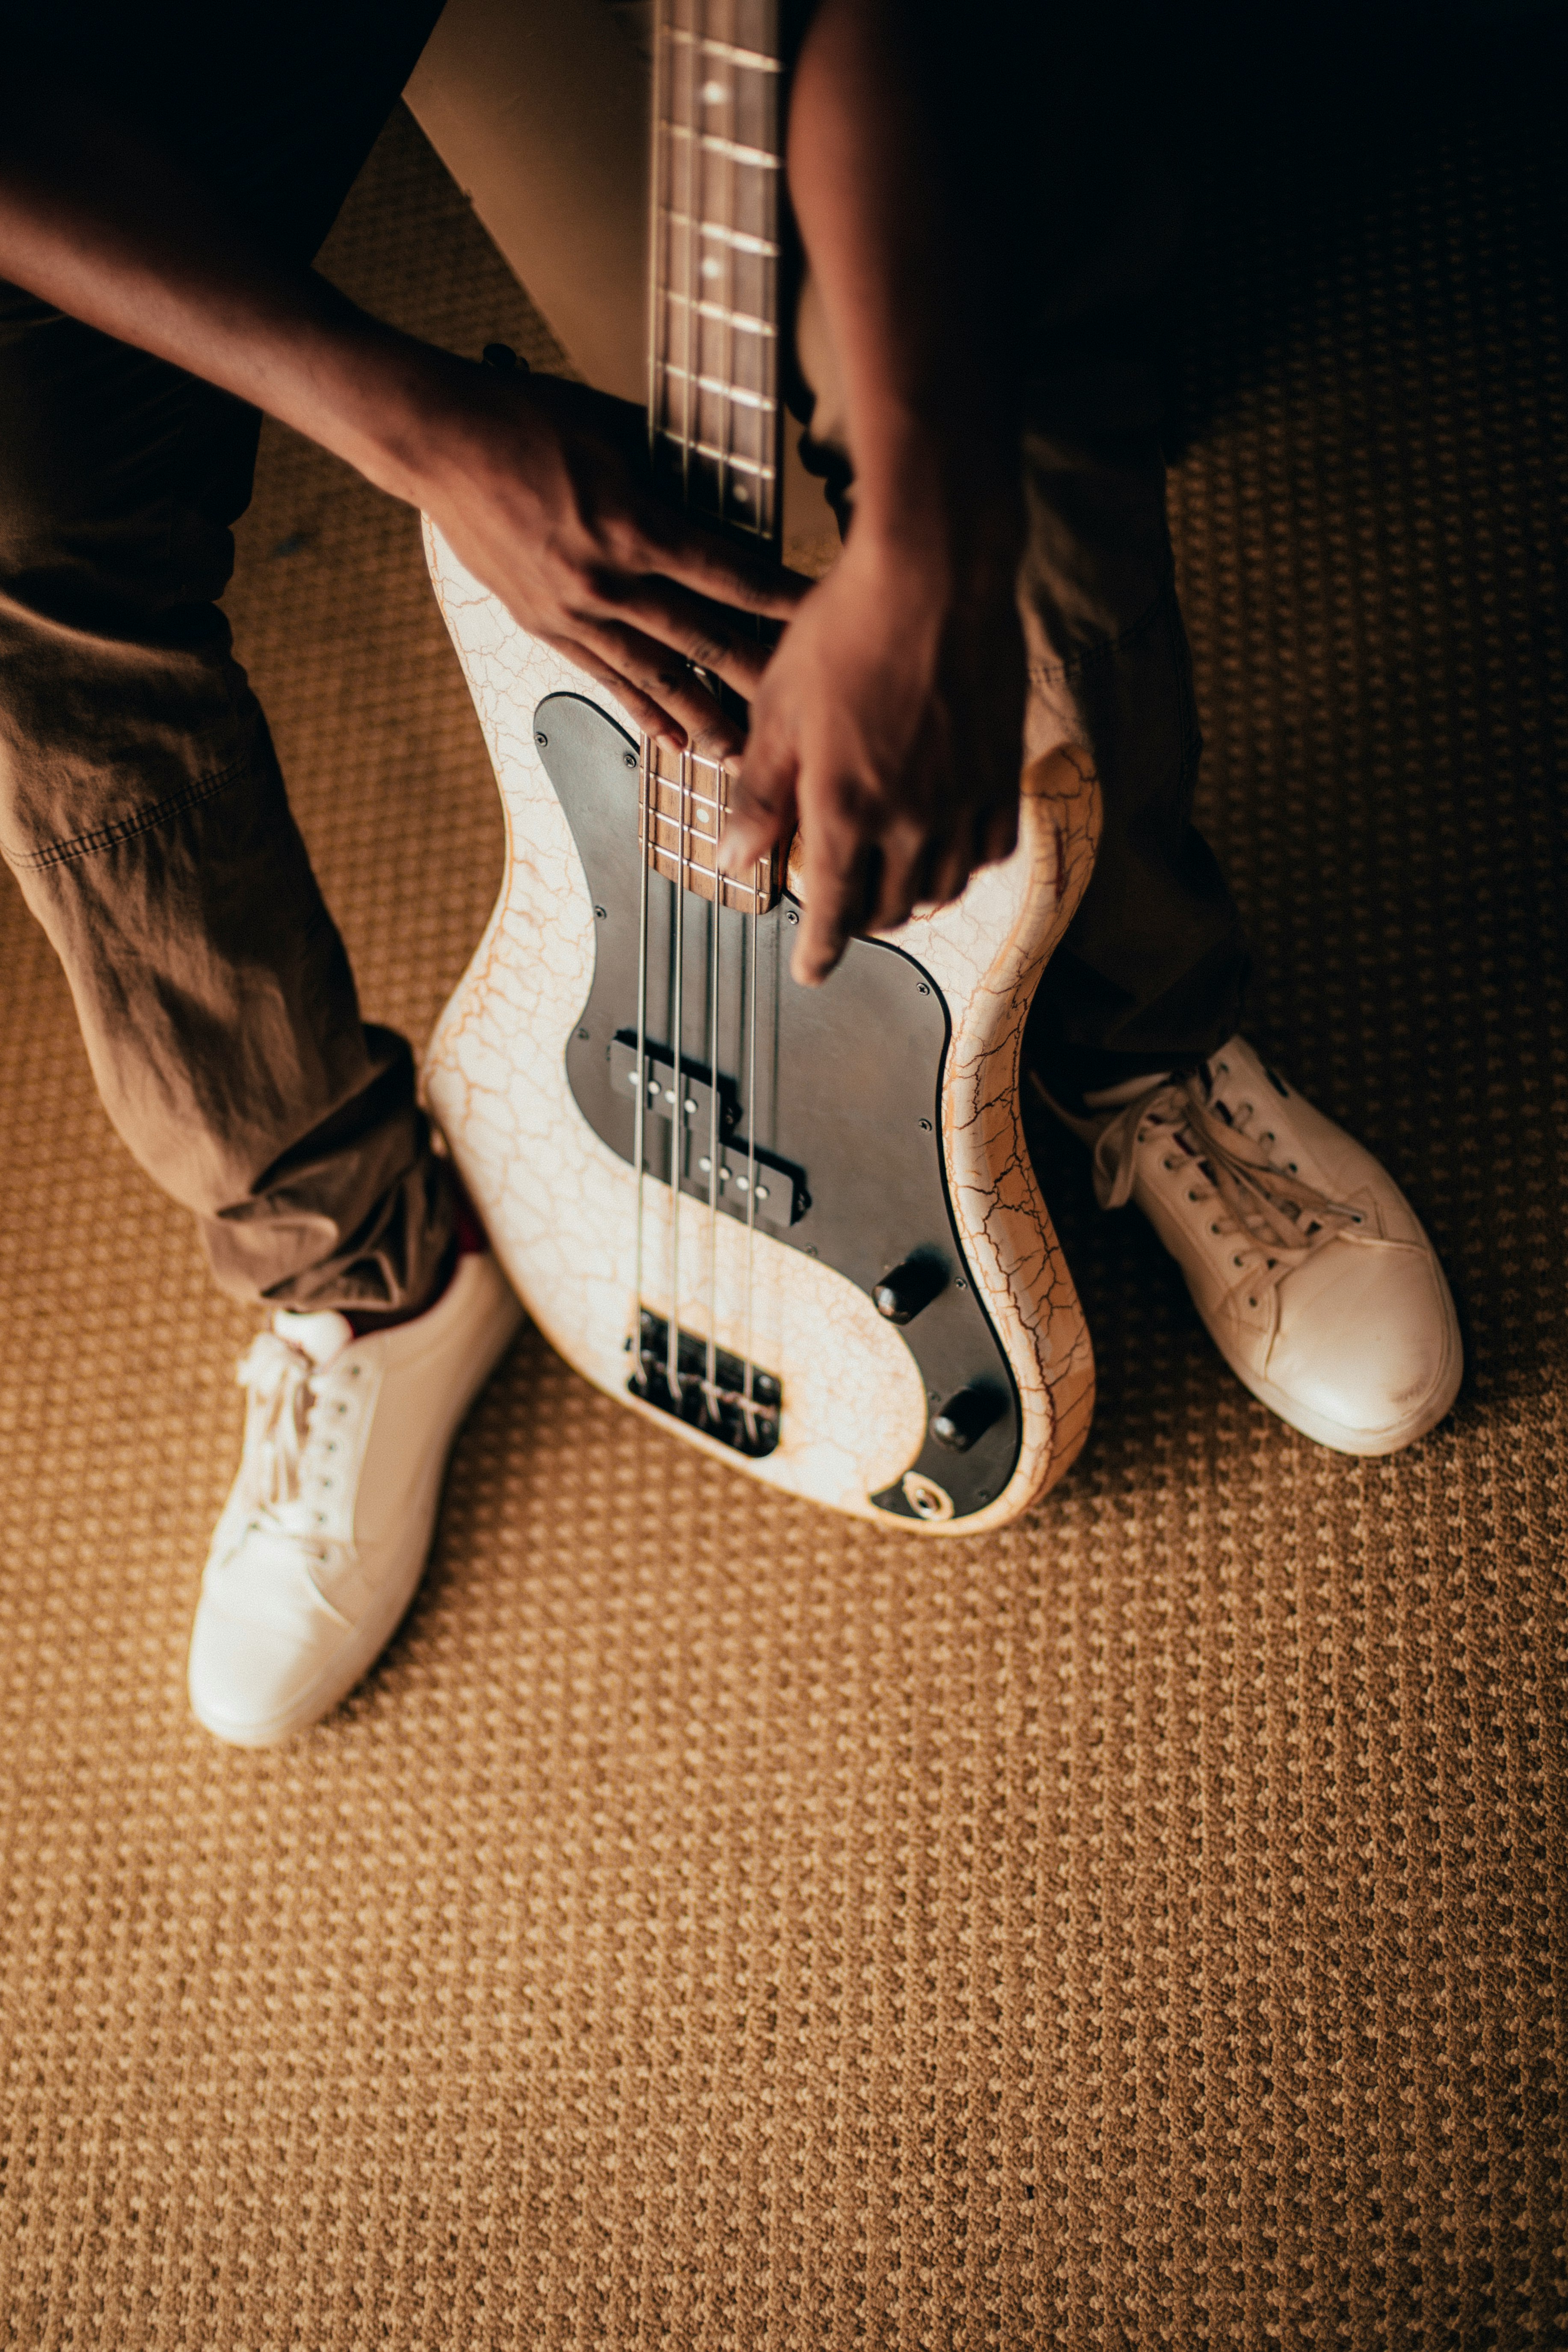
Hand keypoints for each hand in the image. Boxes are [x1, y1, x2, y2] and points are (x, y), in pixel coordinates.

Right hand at [400, 363, 809, 756]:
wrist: (438, 442)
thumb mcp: (613, 430)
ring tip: (742, 751)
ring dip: (704, 716)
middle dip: (758, 676)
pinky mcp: (545, 625)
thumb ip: (670, 470)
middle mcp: (606, 580)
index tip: (823, 617)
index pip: (730, 574)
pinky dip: (642, 712)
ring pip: (656, 677)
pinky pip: (606, 678)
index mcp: (632, 525)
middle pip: (703, 640)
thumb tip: (722, 494)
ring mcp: (573, 611)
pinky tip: (672, 740)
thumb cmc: (522, 419)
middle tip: (801, 711)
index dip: (782, 601)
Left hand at [718, 504, 1027, 983]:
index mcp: (846, 811)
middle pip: (889, 907)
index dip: (820, 951)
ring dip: (912, 898)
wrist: (935, 574)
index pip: (834, 911)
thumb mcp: (778, 710)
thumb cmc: (846, 629)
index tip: (812, 970)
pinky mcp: (1003, 772)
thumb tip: (733, 856)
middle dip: (860, 920)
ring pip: (943, 887)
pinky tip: (949, 849)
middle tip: (842, 908)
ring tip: (893, 886)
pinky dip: (965, 862)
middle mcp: (911, 820)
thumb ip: (762, 794)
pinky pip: (991, 846)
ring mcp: (964, 799)